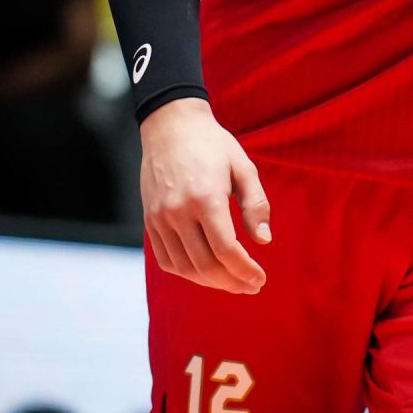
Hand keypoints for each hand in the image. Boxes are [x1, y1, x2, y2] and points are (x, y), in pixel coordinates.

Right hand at [139, 99, 269, 295]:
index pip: (226, 250)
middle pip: (205, 264)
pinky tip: (206, 272)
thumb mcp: (243, 167)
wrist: (171, 126)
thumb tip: (264, 241)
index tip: (261, 279)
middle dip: (232, 282)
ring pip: (185, 267)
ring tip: (233, 282)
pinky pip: (166, 260)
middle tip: (252, 286)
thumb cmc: (213, 144)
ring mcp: (159, 218)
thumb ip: (256, 204)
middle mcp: (178, 211)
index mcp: (205, 197)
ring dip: (211, 282)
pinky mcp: (149, 220)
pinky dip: (187, 272)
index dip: (245, 271)